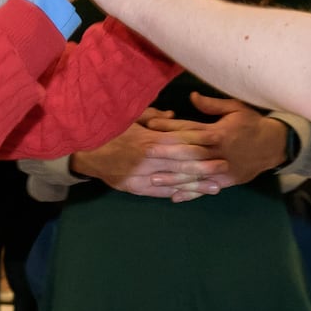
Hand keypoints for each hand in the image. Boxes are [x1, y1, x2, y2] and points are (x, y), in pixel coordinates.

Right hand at [69, 110, 227, 199]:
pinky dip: (177, 194)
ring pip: (174, 180)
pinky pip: (160, 192)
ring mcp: (142, 176)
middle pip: (182, 162)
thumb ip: (152, 115)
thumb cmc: (111, 132)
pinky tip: (191, 196)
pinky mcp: (135, 188)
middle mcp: (148, 158)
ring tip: (216, 187)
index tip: (218, 143)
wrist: (86, 153)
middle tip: (225, 166)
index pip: (180, 141)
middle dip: (205, 165)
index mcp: (149, 139)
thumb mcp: (130, 118)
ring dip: (197, 184)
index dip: (200, 143)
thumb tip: (173, 114)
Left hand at [145, 94, 288, 200]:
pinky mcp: (226, 181)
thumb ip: (212, 105)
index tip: (151, 126)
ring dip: (174, 177)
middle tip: (145, 153)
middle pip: (188, 153)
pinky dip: (190, 193)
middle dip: (166, 153)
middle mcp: (218, 152)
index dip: (169, 127)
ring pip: (194, 173)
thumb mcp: (236, 108)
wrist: (274, 145)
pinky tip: (174, 197)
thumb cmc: (252, 124)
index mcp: (218, 132)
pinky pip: (206, 187)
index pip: (189, 130)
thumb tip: (192, 96)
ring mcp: (222, 168)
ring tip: (154, 179)